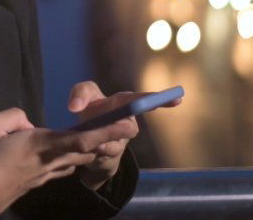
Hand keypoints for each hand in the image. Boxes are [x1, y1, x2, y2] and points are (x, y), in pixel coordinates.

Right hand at [0, 106, 137, 219]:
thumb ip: (13, 116)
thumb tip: (28, 121)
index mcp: (39, 145)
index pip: (82, 137)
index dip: (108, 130)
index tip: (129, 122)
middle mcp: (49, 161)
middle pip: (87, 150)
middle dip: (108, 138)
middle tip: (127, 124)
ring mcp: (44, 175)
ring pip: (77, 159)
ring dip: (93, 148)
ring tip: (103, 135)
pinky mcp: (37, 182)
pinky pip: (63, 166)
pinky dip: (73, 156)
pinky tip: (66, 151)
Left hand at [67, 81, 182, 190]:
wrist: (84, 139)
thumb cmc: (90, 110)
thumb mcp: (83, 94)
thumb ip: (80, 93)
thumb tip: (74, 108)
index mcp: (123, 105)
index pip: (143, 100)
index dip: (159, 99)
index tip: (178, 99)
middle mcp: (127, 125)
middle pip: (129, 128)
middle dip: (122, 128)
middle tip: (122, 127)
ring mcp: (120, 144)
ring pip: (114, 145)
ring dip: (103, 141)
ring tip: (95, 140)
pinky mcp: (109, 159)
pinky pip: (103, 156)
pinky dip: (95, 151)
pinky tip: (91, 149)